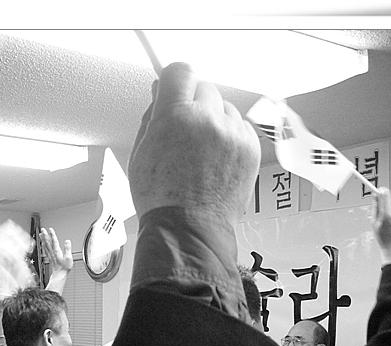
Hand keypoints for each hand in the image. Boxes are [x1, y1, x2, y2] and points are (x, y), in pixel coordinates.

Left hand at [40, 227, 72, 275]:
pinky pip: (45, 249)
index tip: (50, 229)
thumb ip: (68, 249)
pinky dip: (43, 245)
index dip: (52, 234)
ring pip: (45, 245)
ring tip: (40, 234)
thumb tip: (67, 241)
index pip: (54, 241)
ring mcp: (50, 254)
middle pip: (48, 242)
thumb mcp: (69, 258)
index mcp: (57, 251)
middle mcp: (52, 252)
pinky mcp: (49, 257)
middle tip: (42, 229)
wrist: (60, 274)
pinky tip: (42, 243)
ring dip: (43, 239)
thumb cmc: (64, 267)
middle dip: (45, 235)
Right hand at [128, 62, 260, 223]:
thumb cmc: (162, 198)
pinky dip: (229, 138)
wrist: (188, 229)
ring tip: (200, 152)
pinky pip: (240, 127)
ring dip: (213, 121)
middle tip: (183, 129)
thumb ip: (152, 117)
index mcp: (175, 117)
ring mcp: (232, 134)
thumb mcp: (140, 153)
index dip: (174, 78)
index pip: (179, 71)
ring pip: (224, 108)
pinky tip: (215, 160)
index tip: (173, 84)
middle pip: (204, 87)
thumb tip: (160, 95)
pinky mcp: (250, 147)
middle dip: (193, 103)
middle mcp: (207, 119)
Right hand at [371, 187, 390, 263]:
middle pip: (389, 197)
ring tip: (383, 207)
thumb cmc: (382, 235)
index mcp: (386, 214)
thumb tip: (375, 196)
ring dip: (388, 201)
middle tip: (378, 194)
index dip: (380, 191)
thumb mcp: (373, 221)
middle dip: (384, 195)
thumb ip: (375, 207)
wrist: (390, 244)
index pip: (384, 196)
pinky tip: (389, 209)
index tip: (378, 189)